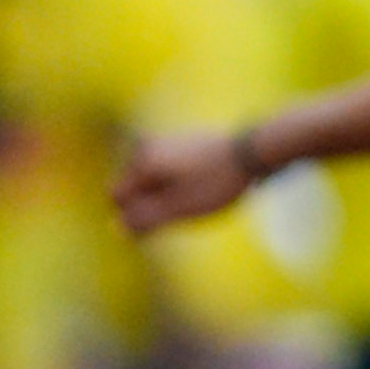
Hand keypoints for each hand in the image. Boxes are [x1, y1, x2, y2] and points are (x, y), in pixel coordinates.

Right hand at [111, 130, 255, 234]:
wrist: (253, 152)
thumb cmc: (215, 182)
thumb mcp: (179, 208)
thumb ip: (146, 219)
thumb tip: (117, 227)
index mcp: (140, 161)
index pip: (116, 196)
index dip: (134, 215)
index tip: (167, 220)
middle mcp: (144, 146)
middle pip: (133, 187)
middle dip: (151, 204)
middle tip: (186, 208)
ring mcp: (161, 141)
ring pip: (151, 180)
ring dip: (166, 195)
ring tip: (197, 197)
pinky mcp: (178, 143)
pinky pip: (167, 171)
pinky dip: (178, 183)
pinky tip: (203, 186)